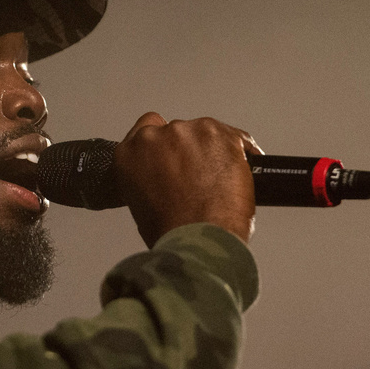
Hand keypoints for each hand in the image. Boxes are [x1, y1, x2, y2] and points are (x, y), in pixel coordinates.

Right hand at [113, 112, 260, 245]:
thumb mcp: (140, 203)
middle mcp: (155, 137)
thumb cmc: (172, 231)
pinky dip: (239, 152)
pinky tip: (238, 174)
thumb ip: (149, 176)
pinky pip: (235, 137)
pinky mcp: (219, 134)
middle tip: (198, 178)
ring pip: (205, 133)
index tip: (172, 155)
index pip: (146, 127)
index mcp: (130, 153)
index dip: (164, 144)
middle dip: (189, 150)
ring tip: (219, 182)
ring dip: (212, 151)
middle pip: (177, 131)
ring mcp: (188, 132)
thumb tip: (166, 175)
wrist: (199, 241)